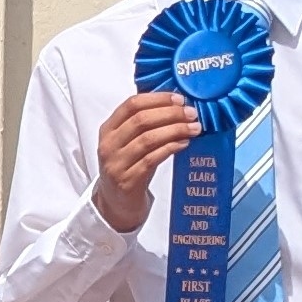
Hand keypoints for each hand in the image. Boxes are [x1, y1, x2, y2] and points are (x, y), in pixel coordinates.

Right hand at [93, 90, 198, 231]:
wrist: (116, 202)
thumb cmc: (128, 166)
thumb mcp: (127, 142)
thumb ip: (144, 123)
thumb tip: (177, 104)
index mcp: (108, 130)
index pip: (131, 105)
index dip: (158, 99)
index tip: (179, 99)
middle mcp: (108, 146)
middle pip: (141, 120)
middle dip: (171, 113)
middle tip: (191, 113)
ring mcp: (116, 164)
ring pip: (148, 139)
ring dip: (175, 130)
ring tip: (194, 128)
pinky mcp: (127, 181)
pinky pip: (152, 159)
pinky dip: (171, 148)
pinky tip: (183, 143)